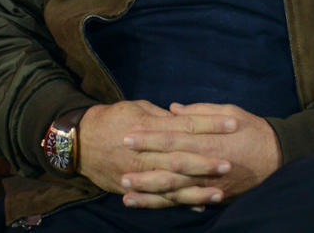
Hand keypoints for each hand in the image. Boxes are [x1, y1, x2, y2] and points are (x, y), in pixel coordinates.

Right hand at [77, 100, 236, 199]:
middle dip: (207, 160)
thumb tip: (185, 117)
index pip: (187, 124)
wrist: (80, 141)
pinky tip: (199, 205)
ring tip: (220, 190)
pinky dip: (179, 202)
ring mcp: (140, 172)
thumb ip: (163, 116)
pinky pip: (159, 198)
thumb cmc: (114, 118)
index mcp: (150, 125)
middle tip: (230, 163)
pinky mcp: (134, 187)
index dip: (211, 124)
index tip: (233, 123)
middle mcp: (146, 151)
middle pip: (182, 156)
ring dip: (197, 188)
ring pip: (173, 182)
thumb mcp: (139, 108)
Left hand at [120, 102, 281, 208]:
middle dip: (143, 162)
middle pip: (169, 164)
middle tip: (120, 159)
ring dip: (148, 189)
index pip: (174, 138)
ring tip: (125, 188)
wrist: (278, 158)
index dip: (150, 137)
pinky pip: (184, 202)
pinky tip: (145, 204)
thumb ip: (200, 111)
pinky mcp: (211, 196)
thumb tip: (173, 109)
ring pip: (174, 188)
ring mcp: (208, 183)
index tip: (130, 134)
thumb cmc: (253, 129)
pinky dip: (164, 204)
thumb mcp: (230, 111)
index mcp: (209, 139)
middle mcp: (206, 164)